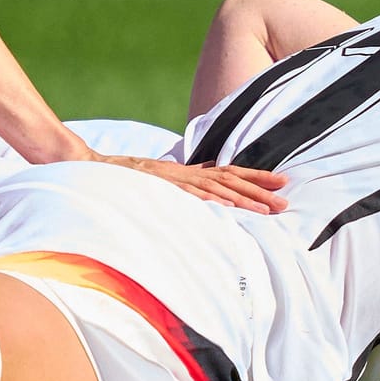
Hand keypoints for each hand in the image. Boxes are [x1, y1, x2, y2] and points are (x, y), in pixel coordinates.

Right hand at [99, 156, 288, 213]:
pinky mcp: (161, 187)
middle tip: (286, 202)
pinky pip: (190, 194)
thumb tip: (208, 182)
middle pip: (229, 179)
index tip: (282, 183)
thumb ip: (185, 183)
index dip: (255, 177)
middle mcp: (185, 173)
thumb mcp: (162, 181)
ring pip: (216, 188)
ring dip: (243, 198)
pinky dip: (210, 199)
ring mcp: (174, 180)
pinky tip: (229, 206)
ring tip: (267, 211)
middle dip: (259, 189)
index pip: (228, 173)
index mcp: (188, 173)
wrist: (94, 169)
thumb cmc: (127, 179)